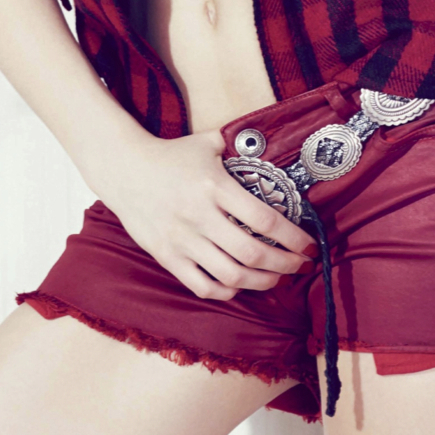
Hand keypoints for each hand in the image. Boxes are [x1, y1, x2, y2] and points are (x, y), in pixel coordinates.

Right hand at [92, 127, 317, 300]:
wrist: (124, 170)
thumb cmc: (172, 155)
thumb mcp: (207, 142)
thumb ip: (239, 145)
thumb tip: (274, 143)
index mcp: (215, 186)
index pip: (264, 220)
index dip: (292, 237)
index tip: (309, 244)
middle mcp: (200, 216)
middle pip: (252, 254)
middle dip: (285, 265)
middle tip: (301, 265)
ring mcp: (182, 240)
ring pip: (230, 276)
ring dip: (262, 283)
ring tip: (278, 278)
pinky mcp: (167, 257)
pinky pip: (202, 286)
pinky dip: (227, 292)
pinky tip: (241, 285)